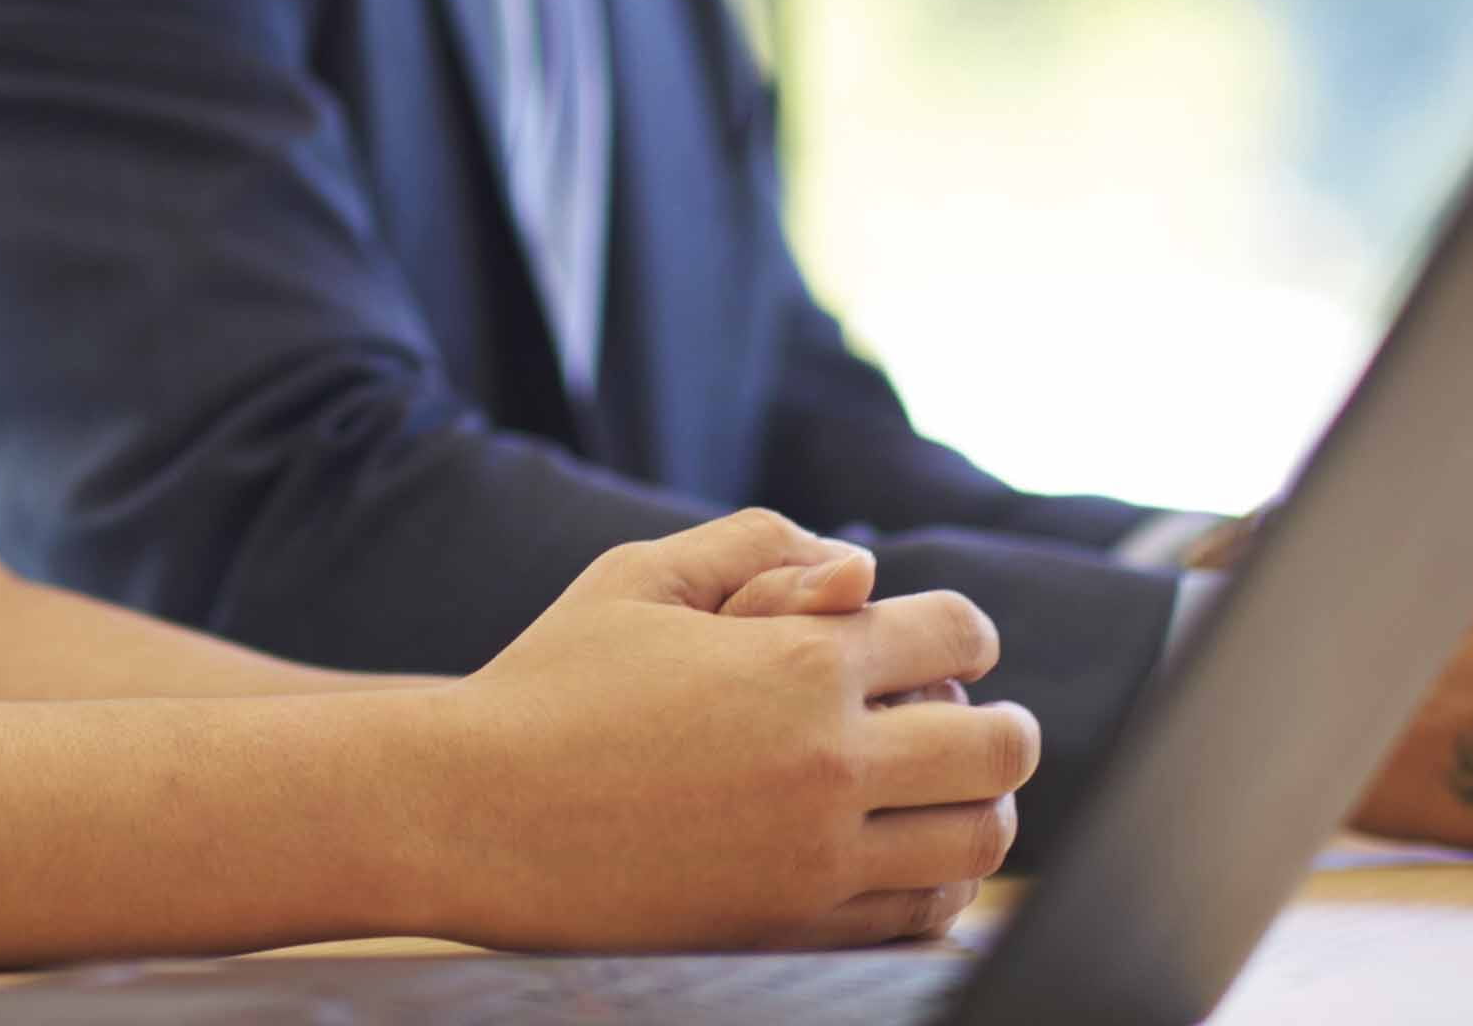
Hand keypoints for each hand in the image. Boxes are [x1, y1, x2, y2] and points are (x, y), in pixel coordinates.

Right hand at [422, 511, 1036, 952]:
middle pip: (999, 747)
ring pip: (979, 840)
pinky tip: (907, 858)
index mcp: (800, 662)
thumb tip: (858, 566)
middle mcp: (829, 762)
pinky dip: (938, 884)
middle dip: (999, 725)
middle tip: (973, 721)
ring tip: (945, 794)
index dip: (964, 629)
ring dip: (980, 808)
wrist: (473, 814)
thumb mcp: (636, 577)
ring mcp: (820, 857)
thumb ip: (754, 545)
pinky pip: (923, 916)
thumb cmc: (550, 683)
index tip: (946, 642)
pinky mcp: (797, 926)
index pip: (958, 633)